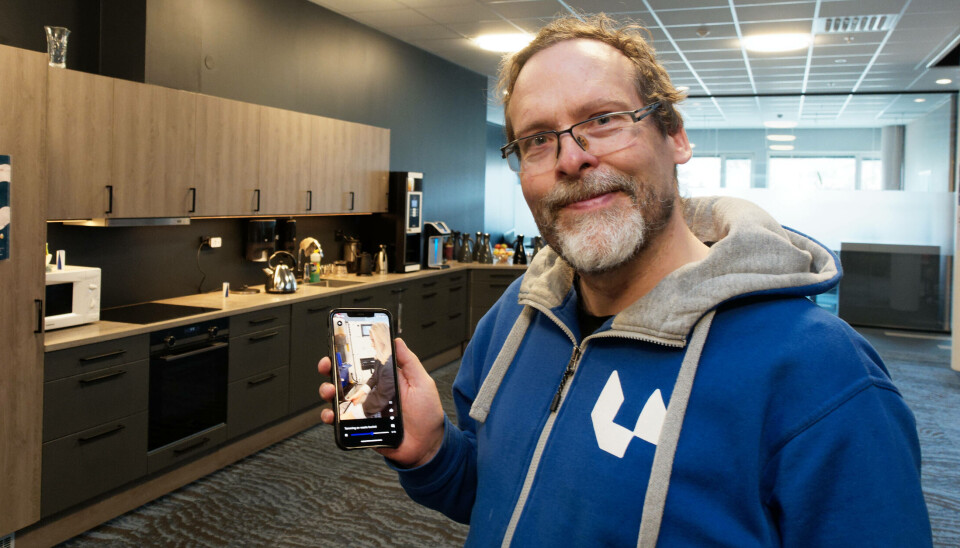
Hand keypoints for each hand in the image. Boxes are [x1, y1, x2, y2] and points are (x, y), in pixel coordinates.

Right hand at [318, 337, 444, 467]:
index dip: (349, 354)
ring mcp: (364, 410)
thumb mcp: (422, 383)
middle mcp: (372, 393)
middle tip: (327, 366)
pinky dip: (331, 417)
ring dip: (328, 391)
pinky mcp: (360, 426)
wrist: (426, 446)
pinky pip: (341, 421)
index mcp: (385, 380)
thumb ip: (409, 362)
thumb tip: (397, 341)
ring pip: (339, 398)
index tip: (338, 345)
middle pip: (345, 378)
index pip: (363, 363)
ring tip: (330, 390)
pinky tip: (332, 414)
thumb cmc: (427, 414)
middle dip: (331, 369)